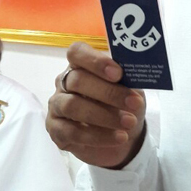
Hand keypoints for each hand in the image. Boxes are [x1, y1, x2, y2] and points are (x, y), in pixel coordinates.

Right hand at [46, 42, 145, 168]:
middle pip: (77, 80)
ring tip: (129, 123)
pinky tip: (119, 138)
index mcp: (81, 64)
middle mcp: (64, 82)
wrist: (124, 135)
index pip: (77, 52)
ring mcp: (57, 105)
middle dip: (108, 92)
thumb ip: (126, 78)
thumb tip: (131, 74)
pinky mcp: (56, 130)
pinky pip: (72, 132)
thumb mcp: (130, 88)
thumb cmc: (124, 104)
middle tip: (134, 103)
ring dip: (104, 116)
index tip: (118, 74)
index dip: (96, 61)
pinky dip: (98, 136)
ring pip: (72, 106)